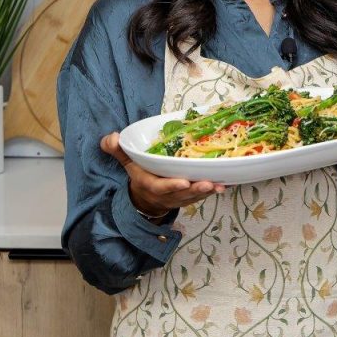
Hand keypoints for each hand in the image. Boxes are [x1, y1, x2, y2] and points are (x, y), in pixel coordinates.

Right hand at [100, 132, 224, 218]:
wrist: (146, 199)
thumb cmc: (141, 176)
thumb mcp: (128, 164)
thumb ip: (119, 151)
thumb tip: (111, 137)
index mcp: (151, 185)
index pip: (161, 187)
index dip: (172, 185)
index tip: (184, 181)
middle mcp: (167, 194)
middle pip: (182, 193)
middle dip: (195, 189)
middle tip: (208, 183)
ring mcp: (180, 197)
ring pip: (194, 196)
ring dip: (207, 191)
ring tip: (219, 185)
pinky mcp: (190, 197)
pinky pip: (201, 195)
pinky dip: (212, 190)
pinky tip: (224, 184)